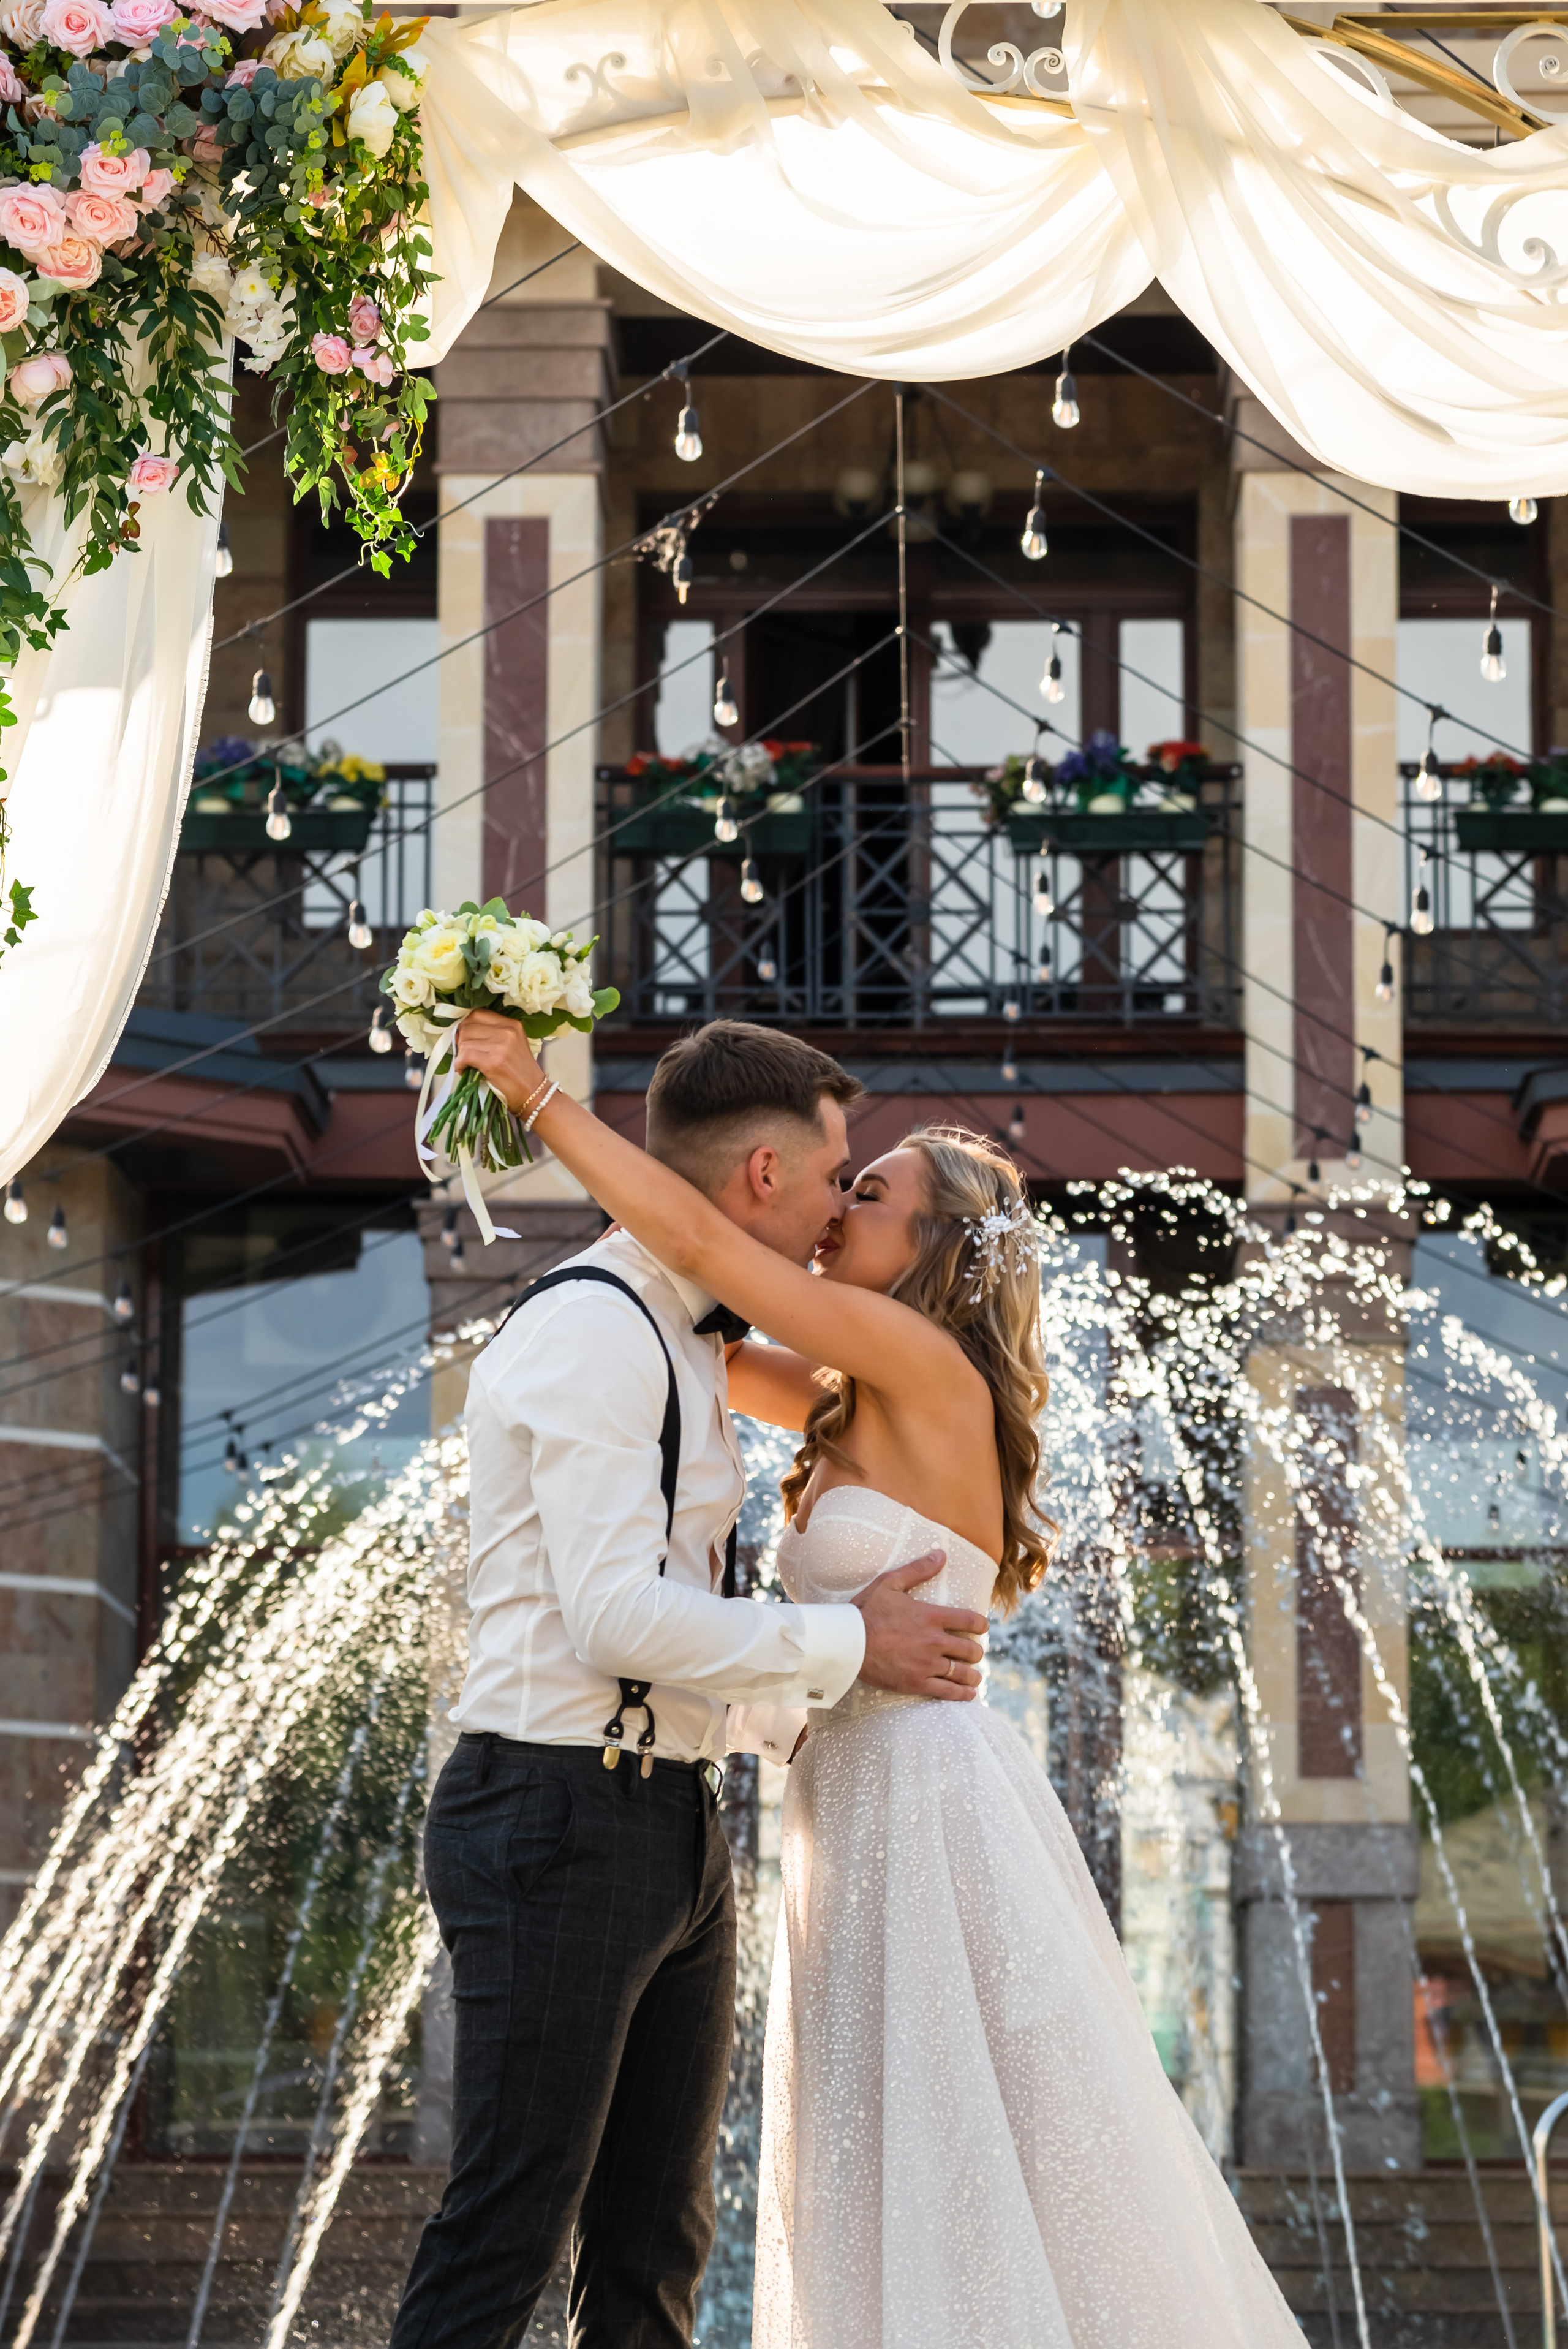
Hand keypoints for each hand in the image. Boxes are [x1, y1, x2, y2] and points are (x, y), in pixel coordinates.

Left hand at [453, 1009, 541, 1112]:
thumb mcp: (513, 1045)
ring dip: (461, 1055)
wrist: (534, 1095)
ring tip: (467, 1065)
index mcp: (512, 1025)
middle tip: (465, 1054)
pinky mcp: (494, 1062)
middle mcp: (508, 1032)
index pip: (477, 1014)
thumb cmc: (520, 1073)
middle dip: (461, 1041)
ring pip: (464, 1042)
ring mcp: (501, 1046)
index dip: (466, 1026)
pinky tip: (465, 1070)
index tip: (465, 1038)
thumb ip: (493, 1034)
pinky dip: (460, 1064)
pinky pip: (464, 1056)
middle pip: (468, 1027)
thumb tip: (462, 1033)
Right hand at [853, 1551, 985, 1701]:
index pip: (971, 1621)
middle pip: (971, 1650)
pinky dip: (962, 1695)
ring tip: (973, 1677)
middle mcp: (935, 1641)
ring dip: (972, 1676)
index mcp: (932, 1616)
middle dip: (975, 1652)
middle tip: (973, 1653)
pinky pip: (948, 1692)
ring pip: (963, 1673)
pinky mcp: (917, 1684)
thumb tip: (941, 1554)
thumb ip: (918, 1569)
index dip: (981, 1625)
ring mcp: (927, 1664)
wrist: (847, 1642)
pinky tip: (967, 1695)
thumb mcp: (890, 1583)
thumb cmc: (866, 1611)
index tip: (982, 1627)